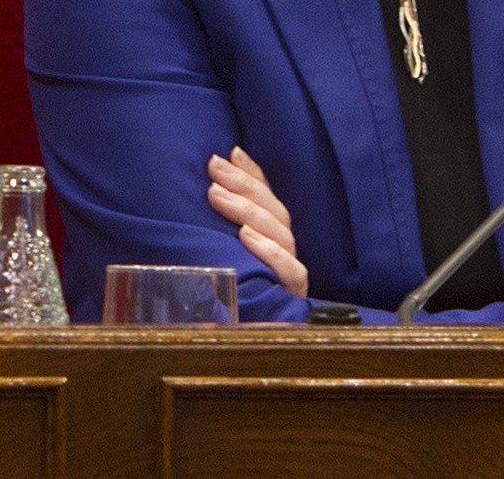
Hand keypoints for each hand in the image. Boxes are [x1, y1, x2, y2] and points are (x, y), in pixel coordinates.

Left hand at [208, 146, 307, 297]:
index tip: (228, 153)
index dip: (251, 173)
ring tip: (218, 196)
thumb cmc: (220, 302)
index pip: (268, 197)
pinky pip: (289, 271)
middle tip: (213, 170)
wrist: (238, 350)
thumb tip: (211, 172)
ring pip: (281, 233)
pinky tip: (246, 237)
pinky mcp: (292, 298)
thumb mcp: (214, 258)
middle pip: (274, 210)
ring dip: (248, 210)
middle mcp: (285, 253)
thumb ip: (219, 224)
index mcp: (271, 238)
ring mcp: (290, 275)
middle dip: (244, 186)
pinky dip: (269, 251)